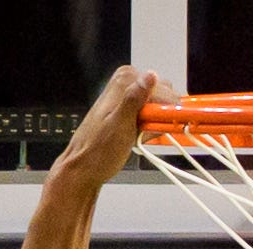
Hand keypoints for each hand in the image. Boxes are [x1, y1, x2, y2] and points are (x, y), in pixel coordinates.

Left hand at [56, 66, 179, 187]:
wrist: (85, 167)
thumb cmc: (98, 151)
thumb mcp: (120, 124)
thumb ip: (134, 97)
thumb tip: (150, 76)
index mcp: (122, 83)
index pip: (161, 87)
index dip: (166, 108)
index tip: (167, 124)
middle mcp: (125, 86)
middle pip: (161, 94)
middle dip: (162, 115)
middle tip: (152, 131)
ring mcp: (127, 99)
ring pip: (158, 106)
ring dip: (157, 124)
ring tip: (143, 136)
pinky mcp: (128, 113)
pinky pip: (150, 116)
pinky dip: (151, 128)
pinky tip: (141, 137)